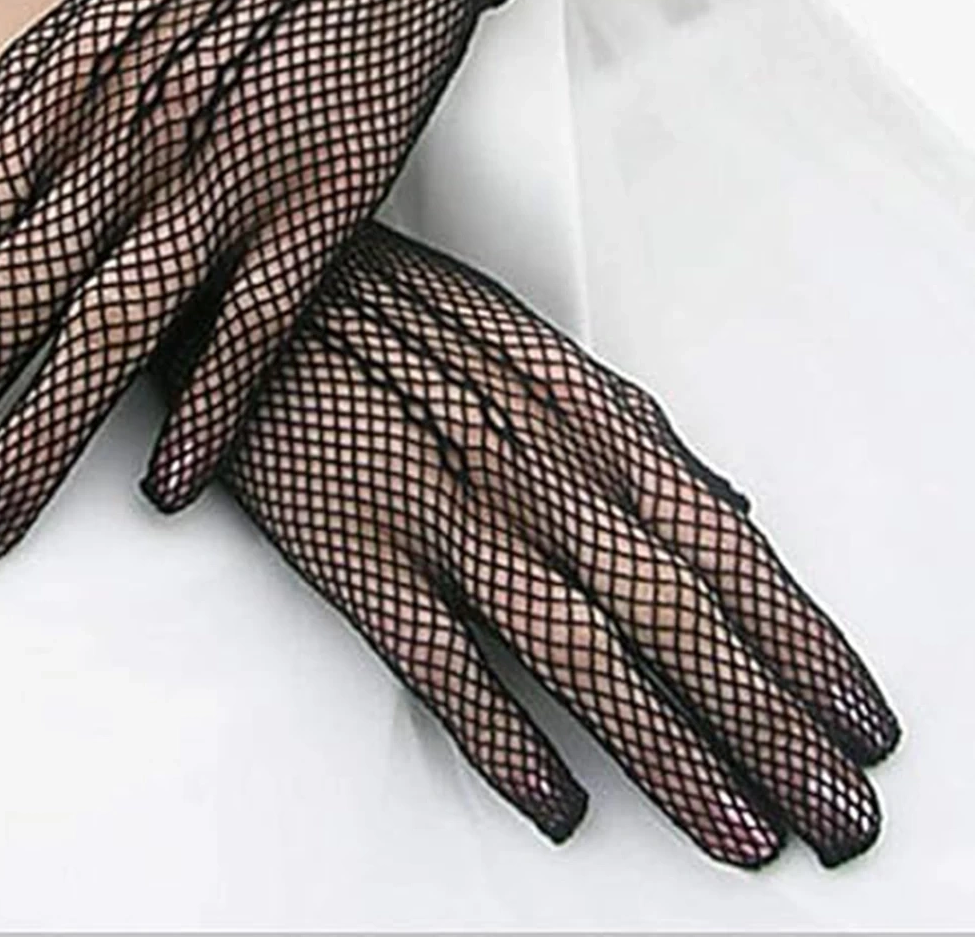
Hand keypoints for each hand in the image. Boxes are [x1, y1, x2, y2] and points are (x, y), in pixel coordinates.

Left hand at [0, 0, 565, 537]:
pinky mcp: (325, 204)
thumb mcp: (99, 0)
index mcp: (67, 92)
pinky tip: (164, 490)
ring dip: (37, 440)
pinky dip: (210, 410)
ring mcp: (228, 178)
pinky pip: (255, 326)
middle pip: (7, 304)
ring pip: (113, 332)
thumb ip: (10, 97)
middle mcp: (129, 144)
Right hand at [148, 223, 899, 867]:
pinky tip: (555, 801)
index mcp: (585, 419)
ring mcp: (445, 512)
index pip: (722, 549)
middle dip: (767, 726)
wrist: (265, 289)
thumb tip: (734, 506)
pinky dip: (503, 740)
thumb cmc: (407, 314)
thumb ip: (639, 433)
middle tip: (831, 817)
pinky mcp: (355, 550)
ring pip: (579, 653)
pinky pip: (441, 662)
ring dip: (667, 754)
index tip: (857, 720)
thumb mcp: (542, 349)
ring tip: (736, 833)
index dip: (801, 644)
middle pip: (673, 617)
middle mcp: (534, 471)